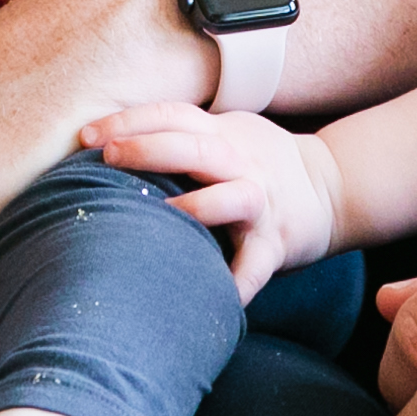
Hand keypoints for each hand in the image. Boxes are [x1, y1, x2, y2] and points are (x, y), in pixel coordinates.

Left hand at [85, 102, 341, 301]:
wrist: (330, 187)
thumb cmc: (258, 161)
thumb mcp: (226, 133)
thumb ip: (181, 134)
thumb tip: (108, 138)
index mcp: (222, 134)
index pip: (172, 116)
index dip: (129, 121)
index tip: (86, 135)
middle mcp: (242, 163)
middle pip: (194, 149)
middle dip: (150, 149)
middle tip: (108, 157)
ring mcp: (261, 203)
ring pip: (232, 198)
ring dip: (196, 207)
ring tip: (158, 216)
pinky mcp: (276, 244)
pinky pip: (256, 267)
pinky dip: (237, 284)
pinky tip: (213, 299)